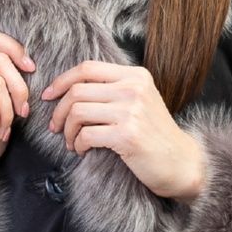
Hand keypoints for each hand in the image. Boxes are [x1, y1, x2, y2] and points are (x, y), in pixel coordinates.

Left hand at [41, 61, 205, 200]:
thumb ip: (113, 89)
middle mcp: (133, 88)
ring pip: (77, 112)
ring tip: (71, 142)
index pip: (87, 68)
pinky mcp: (127, 134)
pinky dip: (78, 145)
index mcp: (135, 76)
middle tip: (56, 127)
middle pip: (77, 90)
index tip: (49, 96)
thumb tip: (70, 88)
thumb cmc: (155, 135)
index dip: (62, 81)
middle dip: (58, 111)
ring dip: (67, 131)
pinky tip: (83, 151)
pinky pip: (86, 135)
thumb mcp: (139, 101)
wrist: (182, 163)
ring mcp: (131, 111)